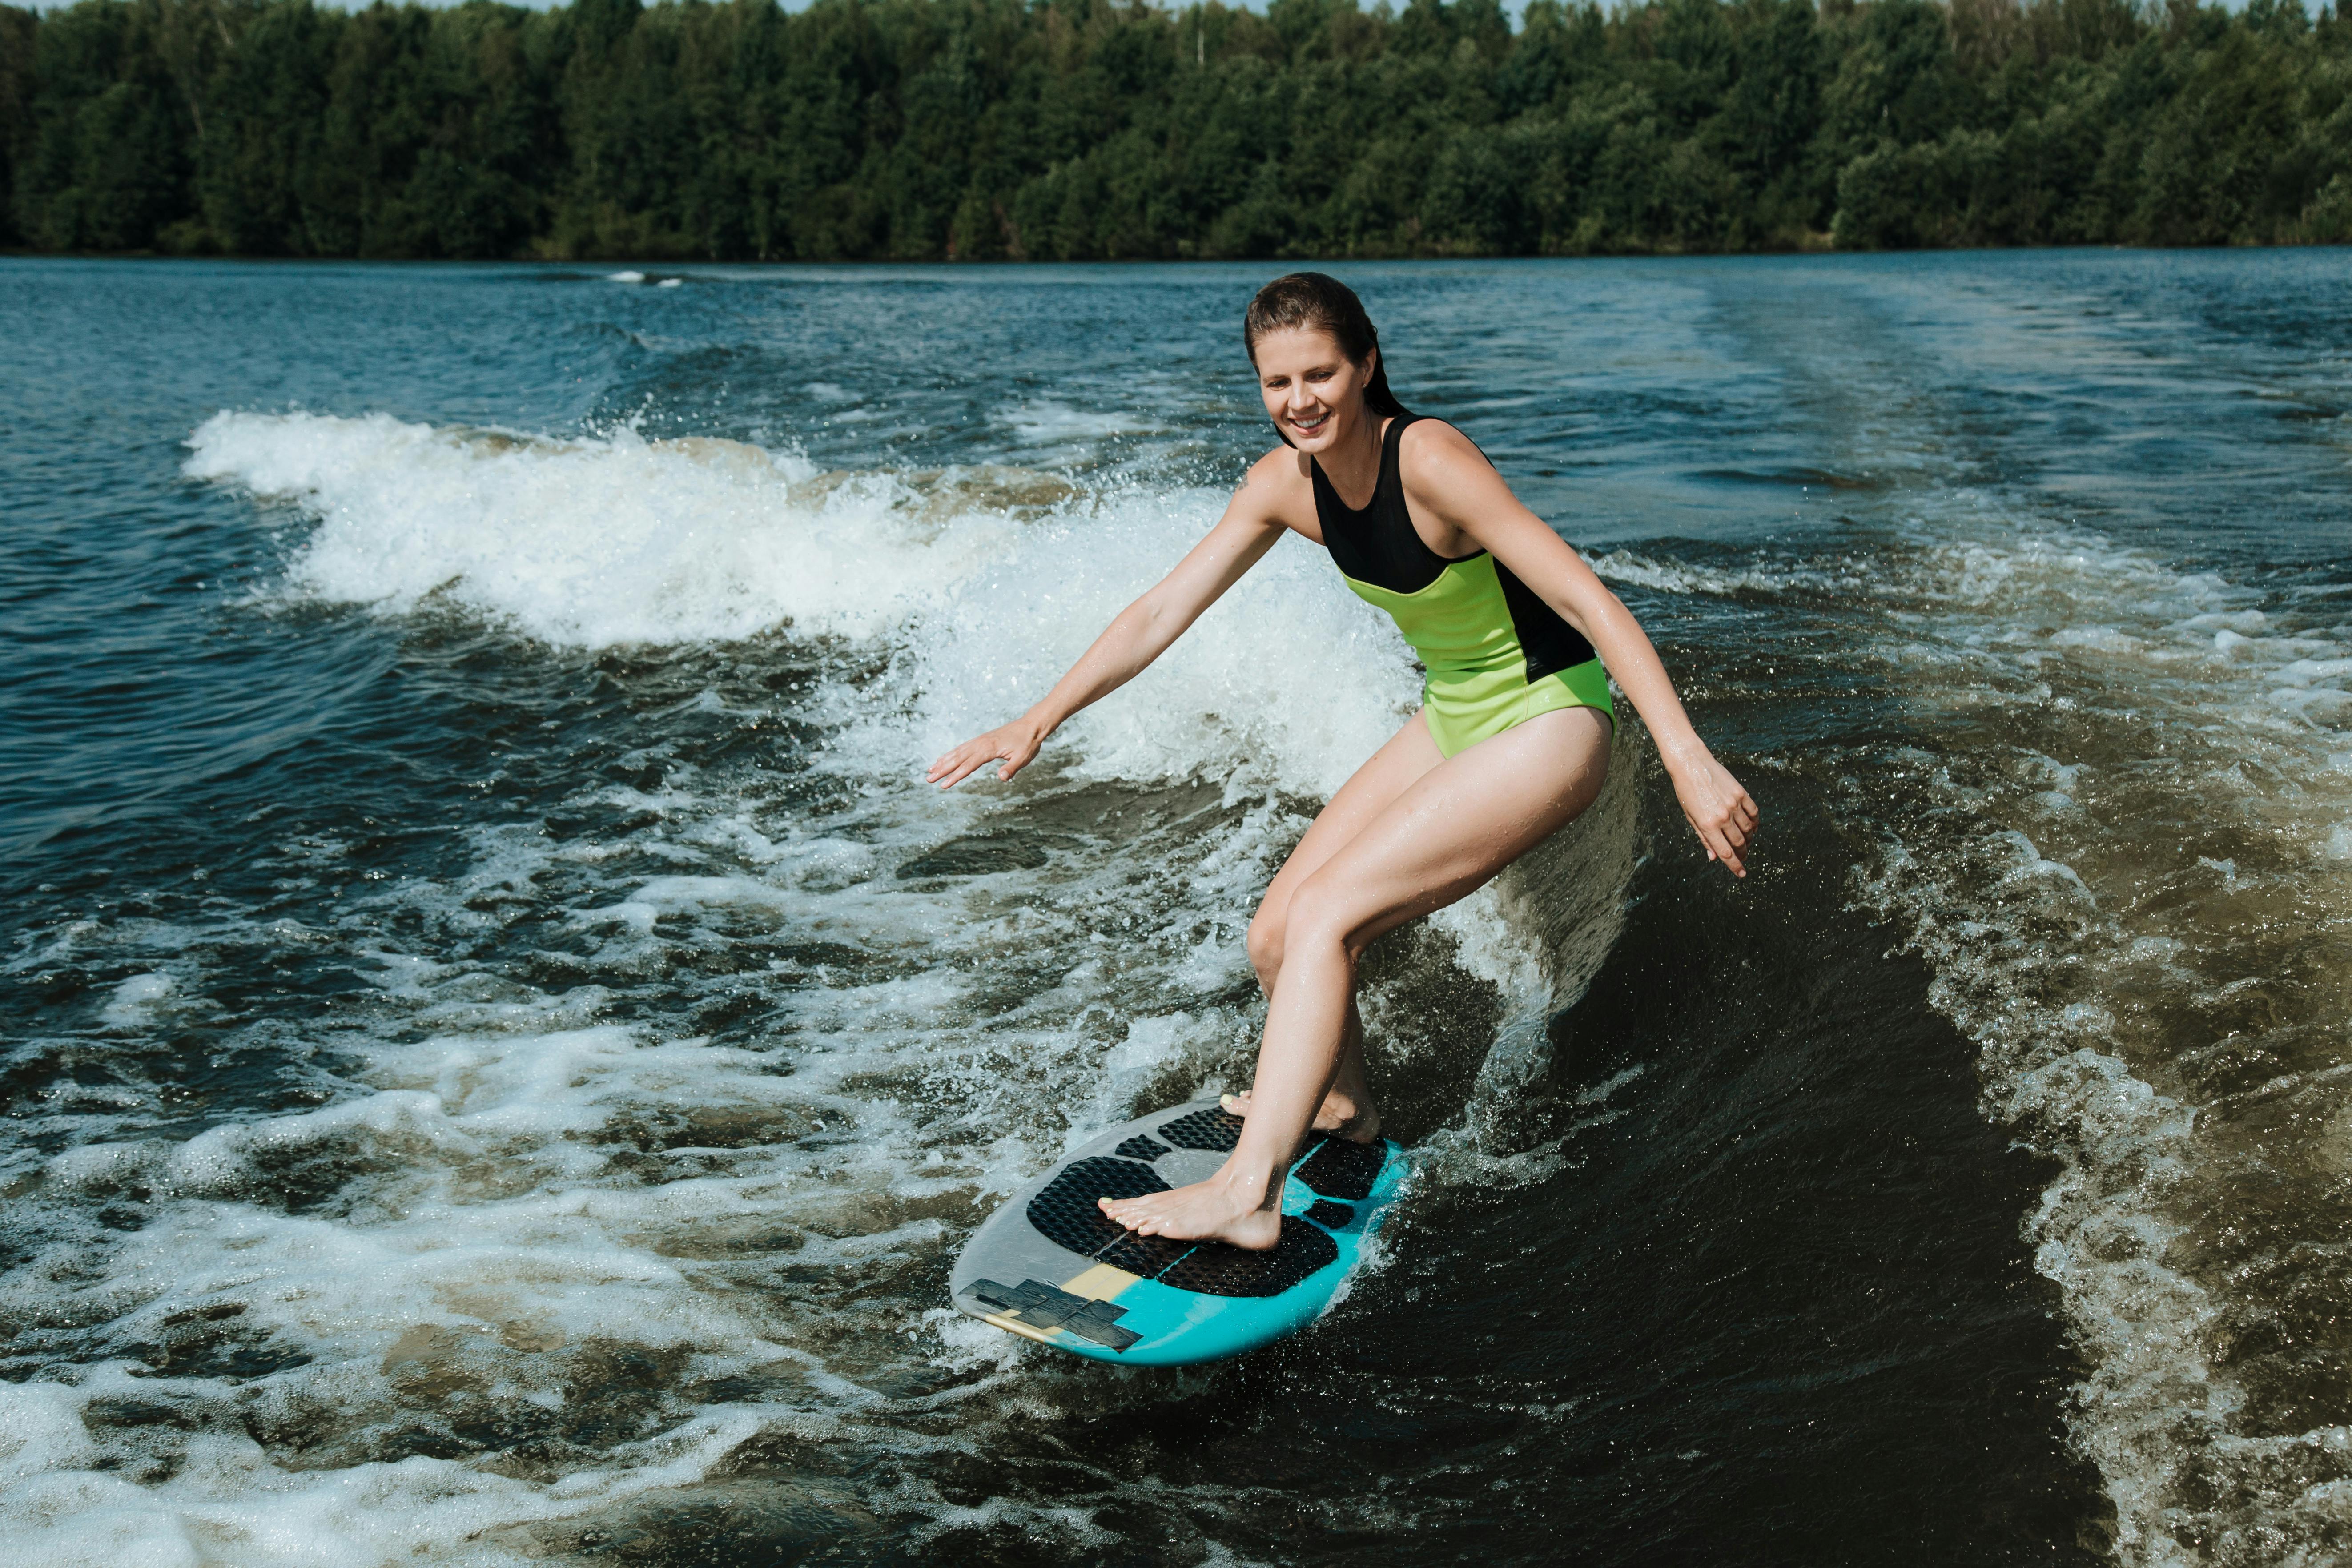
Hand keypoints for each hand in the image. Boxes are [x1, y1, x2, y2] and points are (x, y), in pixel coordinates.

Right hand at [927, 716, 1047, 788]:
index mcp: (989, 749)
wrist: (1031, 725)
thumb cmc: (1028, 743)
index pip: (968, 765)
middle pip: (958, 758)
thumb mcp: (1023, 758)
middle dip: (942, 769)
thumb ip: (1011, 769)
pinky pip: (962, 747)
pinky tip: (944, 758)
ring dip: (943, 761)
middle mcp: (980, 743)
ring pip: (957, 752)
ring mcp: (980, 740)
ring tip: (930, 770)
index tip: (943, 785)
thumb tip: (1002, 778)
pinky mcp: (981, 740)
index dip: (955, 776)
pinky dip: (951, 753)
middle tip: (928, 779)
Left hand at [1669, 750, 1758, 877]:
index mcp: (1707, 825)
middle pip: (1739, 844)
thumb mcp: (1690, 817)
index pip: (1726, 853)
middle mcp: (1722, 816)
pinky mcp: (1741, 793)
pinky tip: (1752, 828)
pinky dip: (1755, 824)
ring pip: (1749, 830)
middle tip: (1742, 858)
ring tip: (1745, 843)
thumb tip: (1714, 857)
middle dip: (1742, 854)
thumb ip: (1704, 838)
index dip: (1735, 867)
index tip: (1742, 874)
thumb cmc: (1686, 792)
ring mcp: (1734, 804)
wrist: (1690, 764)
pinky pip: (1754, 814)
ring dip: (1749, 840)